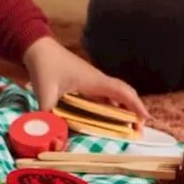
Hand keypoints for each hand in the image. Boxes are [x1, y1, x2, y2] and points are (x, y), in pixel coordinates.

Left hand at [22, 36, 148, 120]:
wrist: (38, 48)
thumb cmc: (45, 66)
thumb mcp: (45, 93)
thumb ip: (48, 116)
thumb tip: (52, 136)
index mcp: (95, 81)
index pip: (123, 92)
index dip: (136, 106)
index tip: (145, 120)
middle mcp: (98, 80)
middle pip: (124, 94)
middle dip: (134, 111)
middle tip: (138, 131)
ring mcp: (93, 81)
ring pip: (115, 96)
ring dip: (123, 110)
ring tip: (126, 129)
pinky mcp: (86, 83)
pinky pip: (104, 96)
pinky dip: (110, 108)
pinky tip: (106, 120)